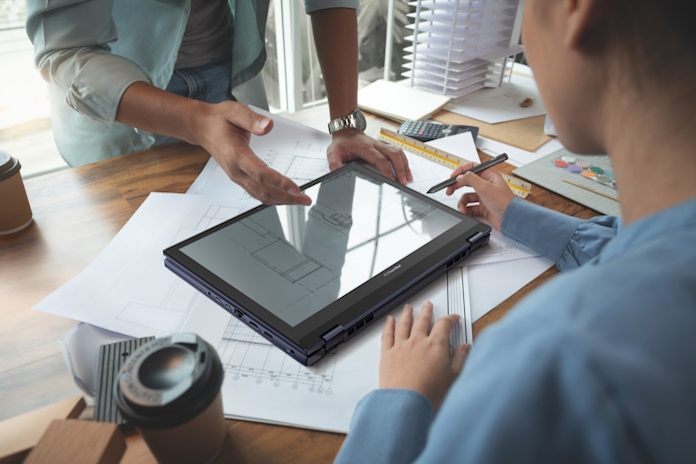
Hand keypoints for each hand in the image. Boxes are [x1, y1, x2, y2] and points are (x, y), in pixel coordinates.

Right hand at [194, 101, 311, 205]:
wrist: (203, 128)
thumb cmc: (219, 119)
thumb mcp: (235, 111)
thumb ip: (252, 120)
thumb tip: (268, 126)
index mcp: (236, 155)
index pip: (260, 174)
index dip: (279, 182)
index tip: (296, 188)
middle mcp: (236, 170)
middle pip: (263, 191)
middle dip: (286, 197)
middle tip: (305, 199)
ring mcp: (237, 177)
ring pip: (261, 195)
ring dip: (281, 201)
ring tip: (300, 200)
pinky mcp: (240, 178)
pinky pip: (257, 193)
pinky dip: (273, 198)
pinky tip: (285, 197)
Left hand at [327, 130, 412, 184]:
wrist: (346, 130)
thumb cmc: (341, 142)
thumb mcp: (333, 152)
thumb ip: (334, 163)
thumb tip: (337, 172)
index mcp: (365, 148)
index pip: (380, 159)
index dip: (387, 170)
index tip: (391, 180)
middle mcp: (375, 145)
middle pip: (393, 154)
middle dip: (400, 169)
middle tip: (403, 182)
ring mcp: (381, 144)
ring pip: (398, 152)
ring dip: (404, 164)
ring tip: (408, 178)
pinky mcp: (384, 146)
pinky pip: (398, 151)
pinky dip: (404, 160)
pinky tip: (406, 169)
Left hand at [380, 302, 469, 410]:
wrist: (406, 403)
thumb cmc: (429, 393)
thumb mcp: (453, 377)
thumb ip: (460, 359)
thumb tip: (465, 347)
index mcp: (435, 346)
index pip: (444, 325)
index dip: (450, 319)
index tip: (453, 318)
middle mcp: (417, 342)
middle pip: (422, 320)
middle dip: (426, 311)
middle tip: (428, 305)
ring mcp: (401, 347)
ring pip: (404, 324)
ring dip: (407, 314)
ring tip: (408, 308)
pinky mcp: (387, 355)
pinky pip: (387, 335)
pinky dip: (389, 326)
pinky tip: (390, 321)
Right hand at [445, 161, 514, 230]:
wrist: (511, 219)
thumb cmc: (504, 202)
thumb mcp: (485, 187)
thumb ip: (470, 179)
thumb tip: (460, 176)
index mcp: (489, 176)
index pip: (472, 168)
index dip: (461, 171)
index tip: (452, 177)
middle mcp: (486, 185)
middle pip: (467, 182)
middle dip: (457, 187)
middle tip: (449, 191)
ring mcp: (484, 197)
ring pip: (467, 196)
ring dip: (462, 202)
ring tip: (462, 208)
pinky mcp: (483, 208)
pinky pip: (470, 207)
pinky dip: (466, 210)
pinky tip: (466, 212)